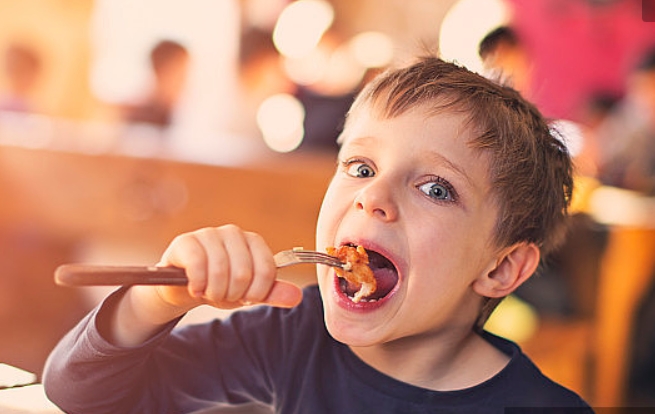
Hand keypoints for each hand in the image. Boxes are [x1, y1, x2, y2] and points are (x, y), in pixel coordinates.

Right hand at [154, 225, 302, 310]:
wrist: (186, 287)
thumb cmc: (221, 286)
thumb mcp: (248, 293)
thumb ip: (272, 293)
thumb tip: (297, 296)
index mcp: (254, 242)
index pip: (267, 270)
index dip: (257, 292)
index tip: (246, 298)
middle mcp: (233, 233)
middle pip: (244, 272)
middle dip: (233, 294)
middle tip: (223, 295)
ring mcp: (209, 234)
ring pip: (220, 270)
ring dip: (214, 292)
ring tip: (209, 292)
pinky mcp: (186, 241)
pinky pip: (198, 265)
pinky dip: (198, 284)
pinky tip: (195, 288)